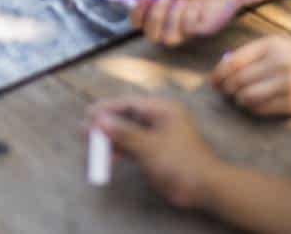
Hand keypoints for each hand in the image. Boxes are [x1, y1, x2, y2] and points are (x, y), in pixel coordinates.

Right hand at [88, 96, 218, 208]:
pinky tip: (108, 157)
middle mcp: (159, 119)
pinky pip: (133, 146)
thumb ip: (123, 133)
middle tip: (85, 131)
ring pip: (127, 132)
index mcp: (162, 110)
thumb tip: (98, 120)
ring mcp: (157, 136)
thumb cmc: (180, 161)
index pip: (128, 103)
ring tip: (92, 146)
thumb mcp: (148, 146)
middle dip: (105, 125)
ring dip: (111, 139)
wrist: (205, 188)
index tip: (88, 114)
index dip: (106, 108)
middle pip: (126, 117)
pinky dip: (120, 150)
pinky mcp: (156, 151)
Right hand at [130, 0, 250, 46]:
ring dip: (170, 20)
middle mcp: (170, 24)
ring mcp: (186, 30)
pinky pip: (189, 31)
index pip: (139, 21)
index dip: (137, 12)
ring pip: (168, 39)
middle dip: (153, 18)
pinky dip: (188, 18)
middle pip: (151, 35)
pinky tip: (195, 6)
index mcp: (158, 11)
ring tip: (181, 1)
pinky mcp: (203, 30)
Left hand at [212, 36, 290, 116]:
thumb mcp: (268, 45)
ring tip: (237, 97)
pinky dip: (251, 107)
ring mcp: (290, 84)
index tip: (213, 82)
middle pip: (239, 81)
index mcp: (270, 46)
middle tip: (224, 91)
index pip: (234, 63)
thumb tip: (218, 73)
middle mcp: (281, 64)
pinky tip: (251, 103)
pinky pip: (262, 109)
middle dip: (226, 88)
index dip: (218, 74)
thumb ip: (245, 55)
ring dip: (237, 99)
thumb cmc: (286, 54)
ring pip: (248, 97)